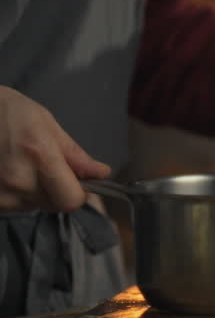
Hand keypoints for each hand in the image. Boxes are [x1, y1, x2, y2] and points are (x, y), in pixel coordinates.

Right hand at [0, 86, 110, 210]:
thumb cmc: (9, 112)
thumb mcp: (47, 124)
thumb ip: (75, 154)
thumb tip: (102, 173)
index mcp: (40, 157)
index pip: (71, 200)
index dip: (79, 193)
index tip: (78, 181)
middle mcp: (18, 180)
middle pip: (54, 205)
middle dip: (59, 190)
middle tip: (48, 168)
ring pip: (34, 206)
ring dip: (37, 192)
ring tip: (22, 165)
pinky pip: (13, 205)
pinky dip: (17, 194)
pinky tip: (7, 172)